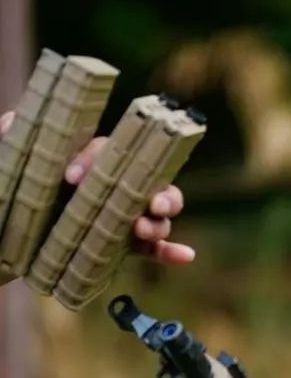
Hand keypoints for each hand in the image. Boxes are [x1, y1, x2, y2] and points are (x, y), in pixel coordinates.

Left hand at [0, 109, 194, 265]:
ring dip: (160, 220)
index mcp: (89, 159)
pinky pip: (155, 250)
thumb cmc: (12, 189)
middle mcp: (114, 185)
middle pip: (148, 179)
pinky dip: (171, 252)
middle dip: (155, 190)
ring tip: (145, 228)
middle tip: (148, 203)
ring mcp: (123, 216)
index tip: (72, 179)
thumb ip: (10, 136)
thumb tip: (14, 121)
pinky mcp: (127, 247)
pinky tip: (186, 256)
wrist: (11, 235)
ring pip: (155, 213)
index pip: (104, 151)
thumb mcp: (8, 158)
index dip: (93, 161)